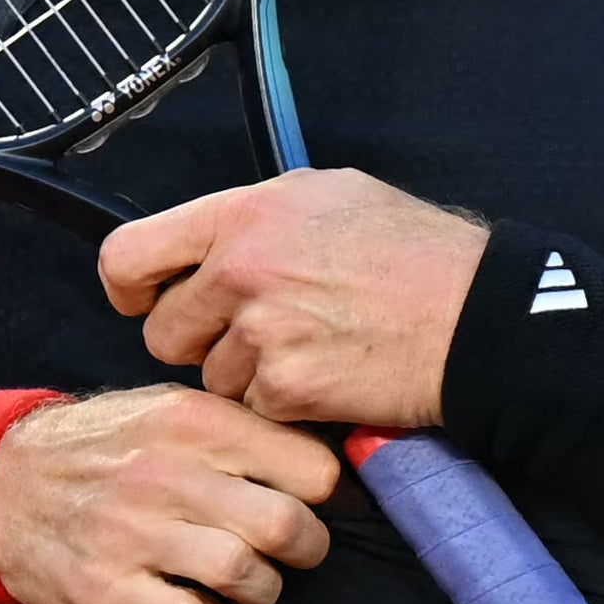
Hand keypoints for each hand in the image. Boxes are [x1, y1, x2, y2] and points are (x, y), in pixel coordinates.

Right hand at [0, 389, 344, 603]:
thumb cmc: (102, 449)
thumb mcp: (164, 408)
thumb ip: (238, 429)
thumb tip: (326, 464)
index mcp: (190, 421)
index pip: (310, 468)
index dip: (320, 493)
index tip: (307, 502)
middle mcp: (164, 474)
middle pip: (287, 526)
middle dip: (306, 549)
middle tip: (290, 551)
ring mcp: (132, 534)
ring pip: (247, 577)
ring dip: (260, 590)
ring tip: (244, 581)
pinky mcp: (105, 589)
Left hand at [100, 169, 492, 430]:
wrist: (477, 317)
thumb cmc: (415, 251)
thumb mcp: (329, 195)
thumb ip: (254, 217)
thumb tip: (205, 241)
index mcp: (243, 215)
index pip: (128, 253)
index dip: (127, 287)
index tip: (140, 300)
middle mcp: (240, 271)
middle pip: (163, 332)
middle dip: (198, 341)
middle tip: (253, 334)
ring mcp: (261, 333)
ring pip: (211, 376)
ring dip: (247, 374)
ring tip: (310, 347)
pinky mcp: (286, 389)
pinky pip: (253, 408)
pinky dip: (283, 404)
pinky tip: (327, 375)